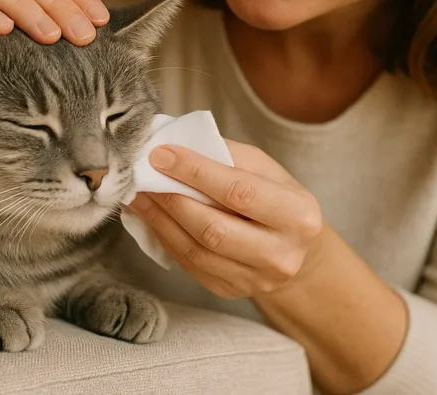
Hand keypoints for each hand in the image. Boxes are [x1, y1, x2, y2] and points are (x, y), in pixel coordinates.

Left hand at [126, 140, 322, 298]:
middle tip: (143, 175)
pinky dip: (165, 237)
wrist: (295, 251)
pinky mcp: (230, 291)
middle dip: (172, 199)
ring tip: (138, 195)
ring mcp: (256, 280)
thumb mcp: (267, 170)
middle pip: (213, 229)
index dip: (196, 172)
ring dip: (160, 220)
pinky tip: (150, 217)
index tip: (162, 154)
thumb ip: (228, 156)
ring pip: (196, 252)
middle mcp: (281, 255)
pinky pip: (189, 265)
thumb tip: (177, 145)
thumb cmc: (277, 199)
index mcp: (299, 216)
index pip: (239, 192)